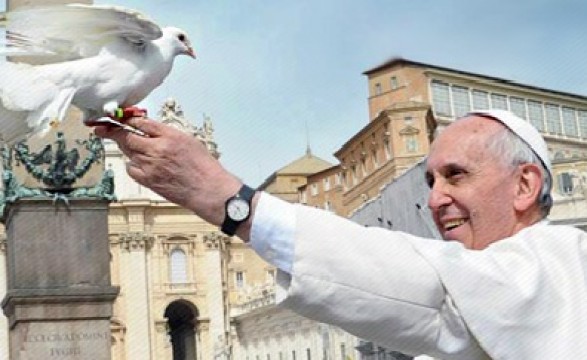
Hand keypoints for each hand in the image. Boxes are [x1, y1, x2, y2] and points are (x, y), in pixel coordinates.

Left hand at [94, 117, 246, 230]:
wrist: (208, 189)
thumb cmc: (203, 167)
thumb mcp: (188, 141)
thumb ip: (167, 134)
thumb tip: (148, 129)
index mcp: (169, 136)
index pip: (141, 122)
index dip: (125, 119)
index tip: (117, 117)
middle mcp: (157, 149)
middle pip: (126, 136)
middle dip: (112, 131)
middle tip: (102, 129)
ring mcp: (151, 165)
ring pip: (127, 152)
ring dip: (126, 148)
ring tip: (133, 148)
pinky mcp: (148, 180)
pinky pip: (132, 168)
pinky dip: (133, 165)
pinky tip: (142, 165)